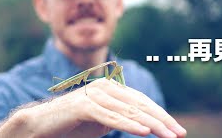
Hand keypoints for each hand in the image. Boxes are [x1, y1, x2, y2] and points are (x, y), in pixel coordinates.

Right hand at [0, 78, 186, 137]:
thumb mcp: (103, 120)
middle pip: (139, 104)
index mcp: (110, 88)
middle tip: (179, 133)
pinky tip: (144, 131)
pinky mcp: (84, 106)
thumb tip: (144, 124)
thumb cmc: (73, 124)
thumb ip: (121, 117)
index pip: (141, 101)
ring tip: (169, 136)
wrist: (42, 124)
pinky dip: (129, 124)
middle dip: (162, 120)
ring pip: (128, 111)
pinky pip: (111, 117)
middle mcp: (104, 87)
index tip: (176, 129)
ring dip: (151, 124)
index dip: (160, 114)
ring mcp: (94, 95)